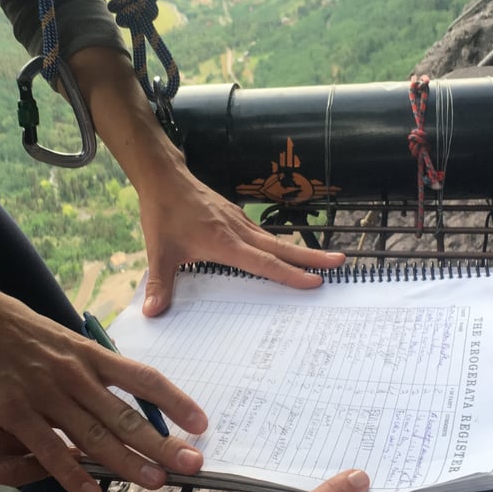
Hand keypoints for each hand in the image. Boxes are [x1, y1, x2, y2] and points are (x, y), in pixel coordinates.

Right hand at [0, 289, 207, 491]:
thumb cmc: (12, 325)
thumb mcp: (60, 338)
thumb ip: (87, 364)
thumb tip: (116, 387)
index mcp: (88, 352)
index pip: (143, 378)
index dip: (175, 400)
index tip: (201, 421)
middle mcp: (74, 372)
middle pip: (126, 413)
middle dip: (162, 441)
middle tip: (192, 462)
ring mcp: (44, 391)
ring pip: (94, 433)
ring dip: (128, 461)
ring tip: (156, 481)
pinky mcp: (13, 409)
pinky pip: (48, 447)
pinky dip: (71, 472)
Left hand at [137, 166, 345, 315]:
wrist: (165, 178)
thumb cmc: (163, 214)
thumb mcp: (159, 252)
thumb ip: (160, 284)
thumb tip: (152, 314)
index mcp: (225, 243)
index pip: (263, 263)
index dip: (290, 274)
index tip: (315, 282)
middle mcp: (239, 231)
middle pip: (281, 248)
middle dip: (312, 258)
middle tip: (340, 263)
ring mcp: (239, 221)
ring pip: (275, 240)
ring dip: (300, 251)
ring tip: (325, 260)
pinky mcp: (235, 216)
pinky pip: (263, 234)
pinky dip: (279, 244)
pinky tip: (284, 250)